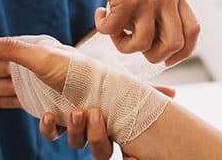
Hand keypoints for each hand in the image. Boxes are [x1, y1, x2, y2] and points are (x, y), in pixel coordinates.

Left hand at [39, 86, 173, 159]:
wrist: (65, 71)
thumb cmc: (100, 82)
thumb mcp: (123, 86)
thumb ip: (145, 91)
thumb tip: (172, 95)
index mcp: (115, 129)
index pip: (125, 152)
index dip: (130, 159)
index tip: (132, 156)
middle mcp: (95, 134)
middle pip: (99, 152)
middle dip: (97, 136)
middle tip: (95, 114)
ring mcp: (74, 130)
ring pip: (76, 142)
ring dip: (76, 129)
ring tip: (76, 111)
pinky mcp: (54, 124)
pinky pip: (50, 135)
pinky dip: (49, 127)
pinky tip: (50, 114)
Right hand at [87, 0, 200, 65]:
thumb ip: (160, 9)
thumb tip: (154, 45)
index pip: (193, 31)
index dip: (182, 52)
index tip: (165, 59)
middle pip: (174, 44)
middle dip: (154, 56)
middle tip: (135, 47)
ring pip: (143, 44)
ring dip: (124, 45)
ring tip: (113, 31)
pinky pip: (115, 31)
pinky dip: (104, 29)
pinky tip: (100, 15)